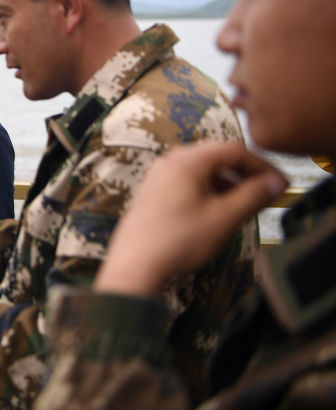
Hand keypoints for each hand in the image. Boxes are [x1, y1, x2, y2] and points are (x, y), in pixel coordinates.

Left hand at [95, 141, 287, 296]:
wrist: (136, 264)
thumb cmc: (179, 240)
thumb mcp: (225, 218)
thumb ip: (254, 196)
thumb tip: (277, 182)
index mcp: (188, 160)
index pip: (235, 150)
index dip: (262, 165)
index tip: (280, 183)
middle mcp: (170, 161)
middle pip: (217, 156)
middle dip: (245, 173)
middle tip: (265, 192)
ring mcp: (158, 175)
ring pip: (202, 169)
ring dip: (227, 182)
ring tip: (244, 204)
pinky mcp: (153, 191)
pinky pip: (187, 181)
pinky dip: (208, 189)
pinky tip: (217, 210)